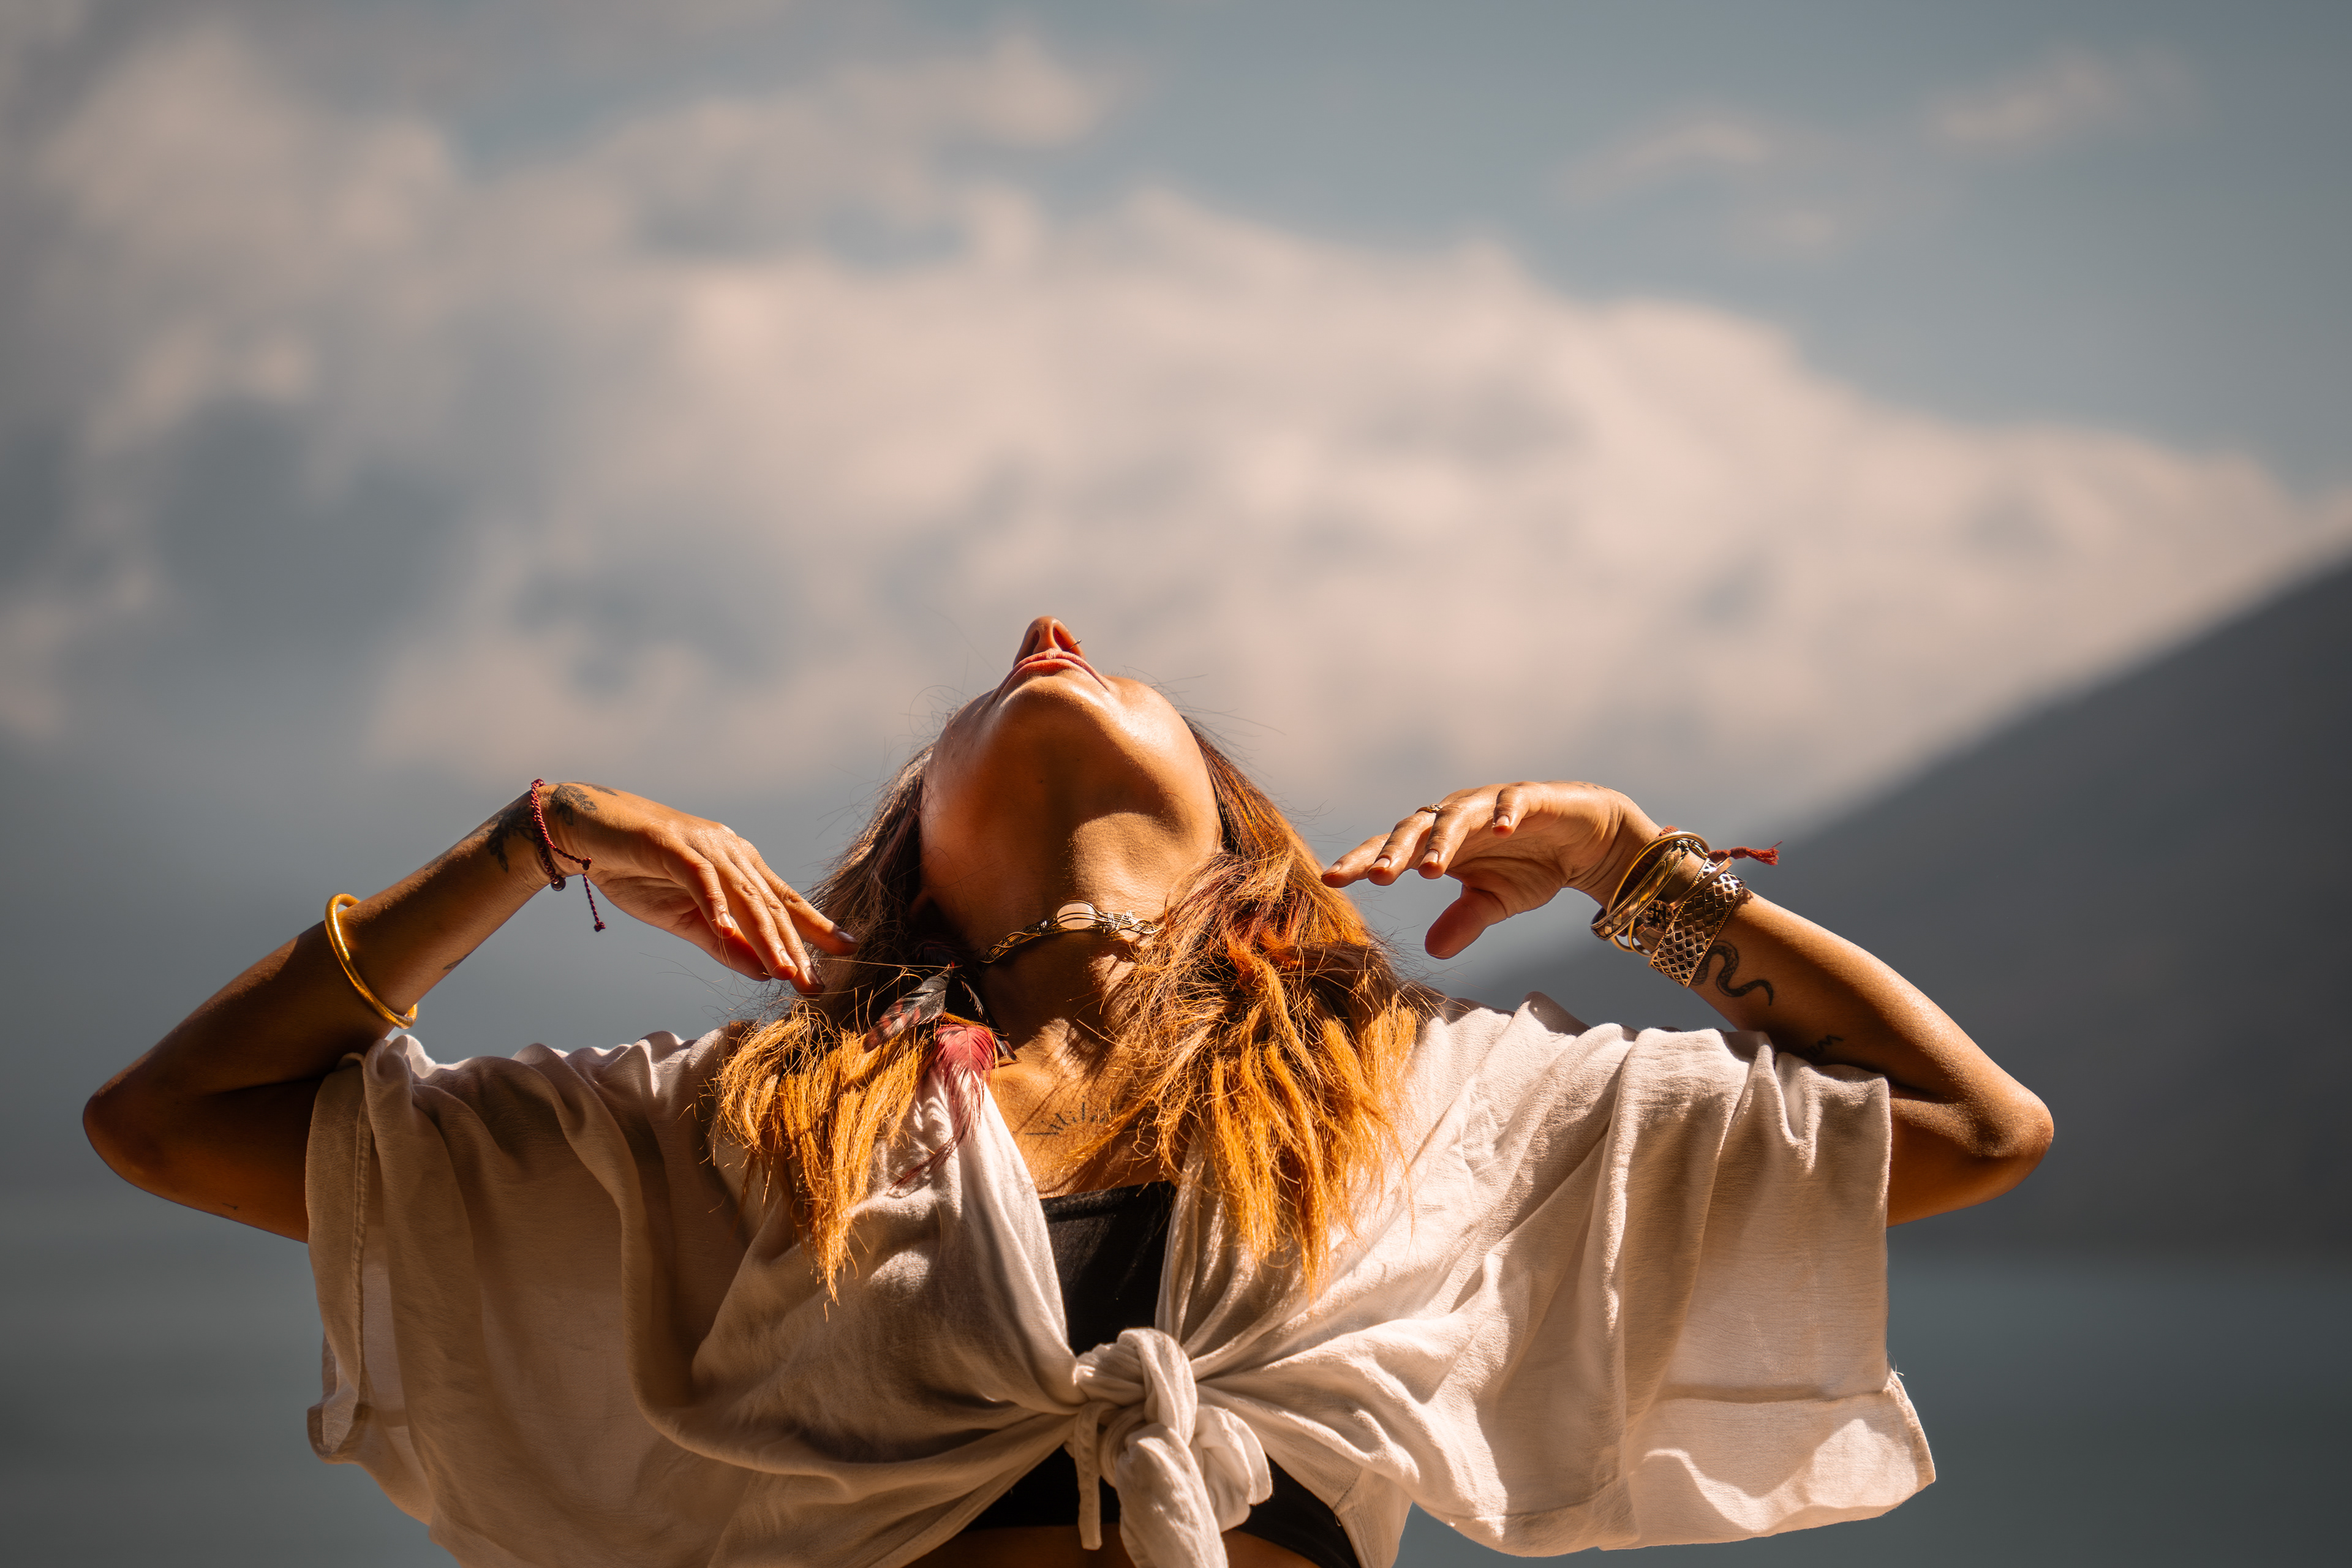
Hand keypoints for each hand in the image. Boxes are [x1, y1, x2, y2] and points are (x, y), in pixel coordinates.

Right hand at [531, 782, 855, 990]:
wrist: (587, 834)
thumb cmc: (638, 872)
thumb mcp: (686, 919)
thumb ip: (722, 944)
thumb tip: (763, 973)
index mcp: (739, 865)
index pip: (785, 901)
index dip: (816, 927)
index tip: (848, 950)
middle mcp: (731, 852)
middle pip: (772, 904)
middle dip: (797, 947)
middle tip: (815, 983)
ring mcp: (704, 847)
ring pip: (746, 896)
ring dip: (766, 937)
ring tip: (784, 972)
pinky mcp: (672, 847)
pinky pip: (701, 879)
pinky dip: (716, 906)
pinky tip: (728, 932)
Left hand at [1322, 782, 1659, 958]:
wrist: (1585, 841)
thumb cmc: (1531, 866)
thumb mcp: (1495, 902)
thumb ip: (1464, 920)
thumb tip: (1433, 950)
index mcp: (1438, 844)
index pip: (1391, 852)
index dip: (1361, 862)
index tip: (1330, 881)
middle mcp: (1455, 819)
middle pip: (1413, 830)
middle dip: (1392, 852)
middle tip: (1374, 877)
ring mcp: (1488, 805)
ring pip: (1455, 816)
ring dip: (1442, 840)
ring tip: (1431, 869)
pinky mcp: (1526, 797)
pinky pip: (1511, 802)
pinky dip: (1504, 813)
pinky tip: (1502, 829)